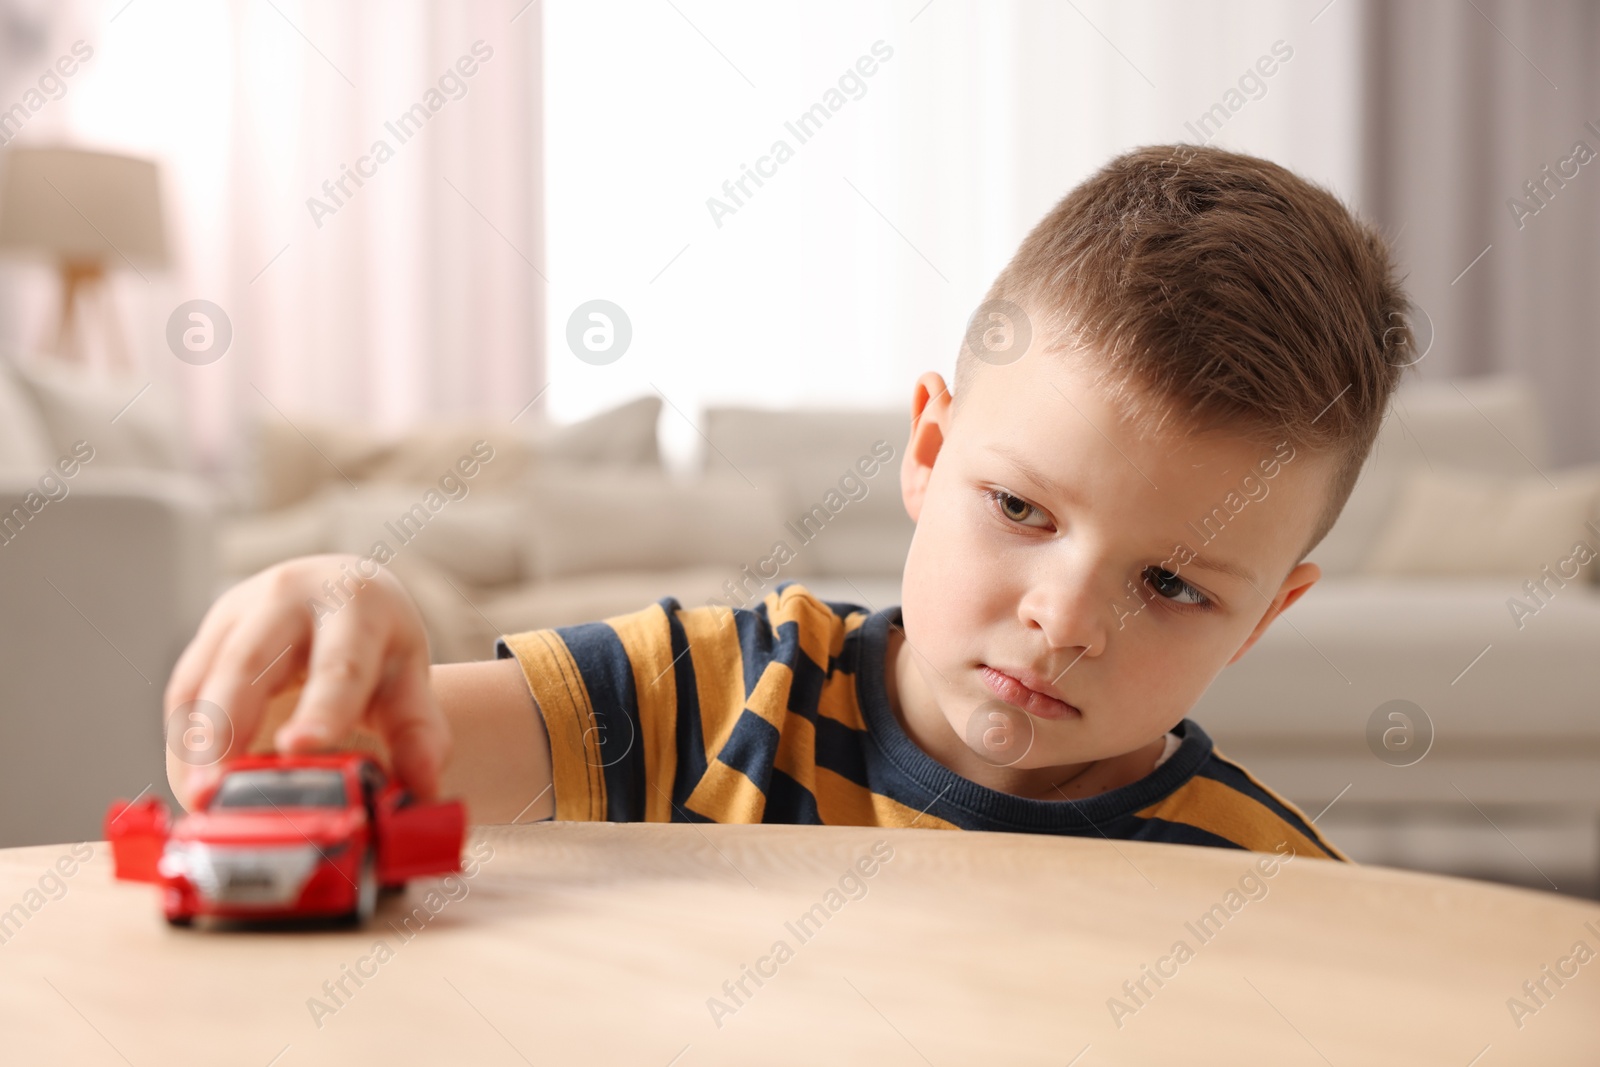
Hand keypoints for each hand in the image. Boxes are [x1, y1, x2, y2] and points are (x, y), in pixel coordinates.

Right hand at [163, 555, 450, 808]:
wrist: (338, 594)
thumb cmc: (376, 645)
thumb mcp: (406, 678)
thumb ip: (418, 733)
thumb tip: (422, 792)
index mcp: (353, 604)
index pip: (339, 661)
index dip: (321, 707)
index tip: (300, 747)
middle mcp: (287, 598)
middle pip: (249, 663)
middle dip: (228, 728)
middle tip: (217, 792)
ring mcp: (236, 614)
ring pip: (203, 679)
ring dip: (195, 746)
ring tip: (200, 801)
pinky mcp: (204, 640)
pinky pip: (184, 696)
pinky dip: (186, 744)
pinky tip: (196, 784)